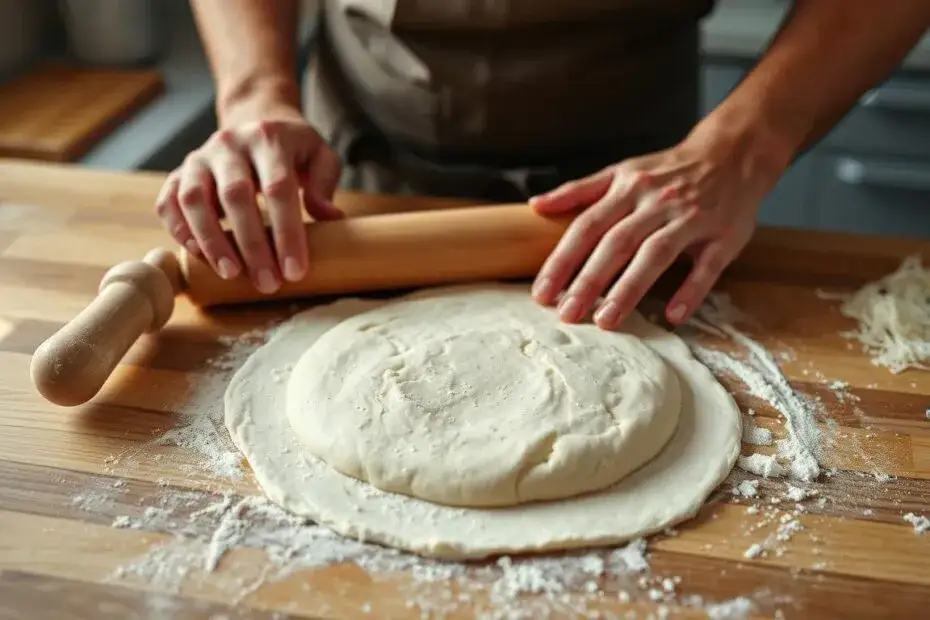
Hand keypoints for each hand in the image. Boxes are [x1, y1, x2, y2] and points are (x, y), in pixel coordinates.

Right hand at [155, 105, 342, 293]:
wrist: (256, 119)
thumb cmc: (293, 148)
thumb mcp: (319, 155)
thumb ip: (325, 183)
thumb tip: (331, 219)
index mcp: (269, 138)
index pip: (279, 188)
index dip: (287, 232)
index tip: (295, 270)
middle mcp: (229, 143)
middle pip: (235, 195)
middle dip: (252, 244)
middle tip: (267, 283)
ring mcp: (199, 157)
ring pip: (194, 198)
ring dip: (212, 240)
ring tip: (232, 274)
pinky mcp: (179, 172)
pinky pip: (168, 201)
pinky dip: (179, 229)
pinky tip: (198, 255)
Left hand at [529, 119, 789, 328]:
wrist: (734, 153)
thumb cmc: (668, 171)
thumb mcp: (623, 171)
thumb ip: (580, 190)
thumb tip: (535, 206)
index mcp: (628, 187)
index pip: (587, 225)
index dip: (562, 259)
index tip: (542, 293)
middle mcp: (657, 201)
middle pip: (617, 242)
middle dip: (589, 280)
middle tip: (567, 314)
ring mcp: (692, 218)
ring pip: (657, 254)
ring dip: (630, 289)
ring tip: (606, 321)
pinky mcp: (724, 236)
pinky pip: (707, 267)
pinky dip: (691, 291)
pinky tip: (672, 316)